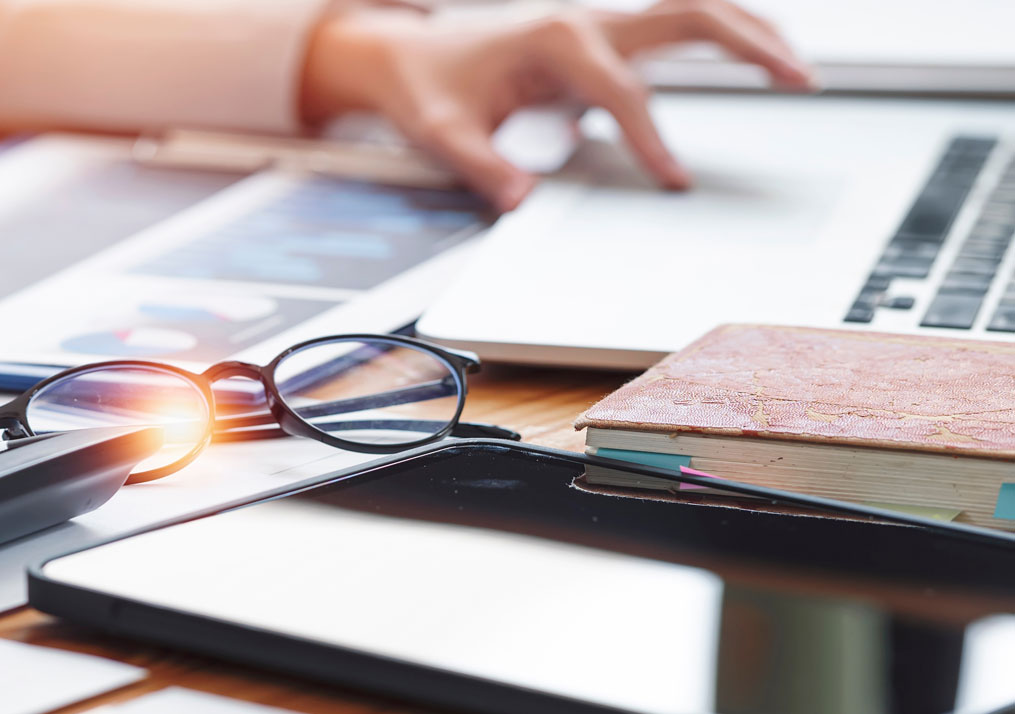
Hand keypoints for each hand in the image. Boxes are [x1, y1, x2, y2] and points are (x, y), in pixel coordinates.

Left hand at [300, 0, 815, 210]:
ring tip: (799, 71)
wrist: (406, 52)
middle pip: (687, 16)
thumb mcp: (439, 133)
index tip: (675, 181)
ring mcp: (600, 22)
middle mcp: (585, 19)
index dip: (653, 136)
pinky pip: (678, 26)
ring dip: (750, 31)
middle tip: (800, 80)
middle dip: (747, 43)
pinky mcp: (605, 35)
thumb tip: (521, 202)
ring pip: (693, 9)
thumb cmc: (426, 88)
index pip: (621, 90)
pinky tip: (761, 57)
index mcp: (552, 39)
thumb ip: (481, 166)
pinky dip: (725, 34)